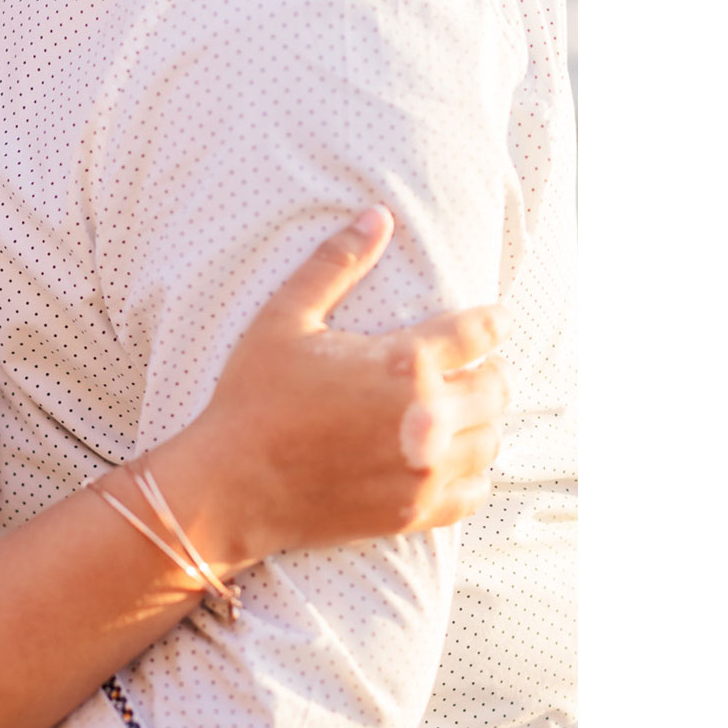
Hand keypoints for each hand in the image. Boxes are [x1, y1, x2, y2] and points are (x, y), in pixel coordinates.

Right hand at [169, 207, 508, 564]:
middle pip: (497, 389)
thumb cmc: (252, 397)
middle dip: (490, 373)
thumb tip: (378, 215)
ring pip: (491, 440)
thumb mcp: (285, 318)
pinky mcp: (413, 512)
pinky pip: (474, 492)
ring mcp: (424, 470)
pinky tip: (450, 462)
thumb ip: (336, 264)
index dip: (494, 323)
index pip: (480, 334)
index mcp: (403, 363)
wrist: (229, 486)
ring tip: (461, 413)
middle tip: (474, 369)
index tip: (495, 322)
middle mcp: (426, 417)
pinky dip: (472, 475)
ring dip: (482, 422)